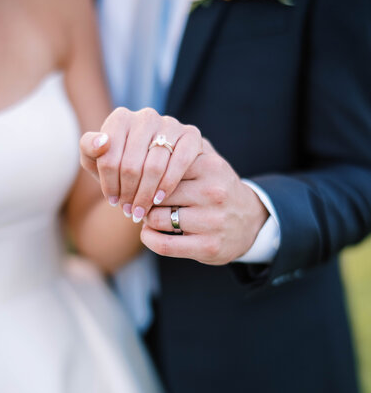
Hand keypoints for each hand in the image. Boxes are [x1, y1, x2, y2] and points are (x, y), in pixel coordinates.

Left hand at [80, 107, 202, 221]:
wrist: (156, 163)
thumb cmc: (121, 164)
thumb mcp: (96, 159)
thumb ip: (88, 148)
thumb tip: (102, 142)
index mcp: (120, 118)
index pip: (108, 157)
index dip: (108, 184)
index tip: (112, 201)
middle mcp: (146, 116)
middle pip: (131, 165)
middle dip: (128, 192)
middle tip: (128, 211)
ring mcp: (170, 123)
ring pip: (154, 166)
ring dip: (145, 194)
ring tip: (141, 211)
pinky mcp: (190, 134)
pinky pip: (179, 163)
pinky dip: (168, 184)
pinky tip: (159, 199)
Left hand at [142, 141, 268, 264]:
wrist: (251, 221)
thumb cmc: (217, 188)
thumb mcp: (207, 160)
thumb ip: (182, 146)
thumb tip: (149, 145)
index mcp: (210, 166)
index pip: (161, 166)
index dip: (145, 175)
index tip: (141, 181)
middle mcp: (213, 192)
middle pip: (156, 193)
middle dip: (144, 199)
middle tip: (143, 202)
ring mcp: (212, 221)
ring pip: (157, 219)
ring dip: (146, 220)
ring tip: (149, 217)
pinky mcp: (208, 246)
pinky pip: (163, 244)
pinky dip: (148, 238)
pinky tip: (149, 233)